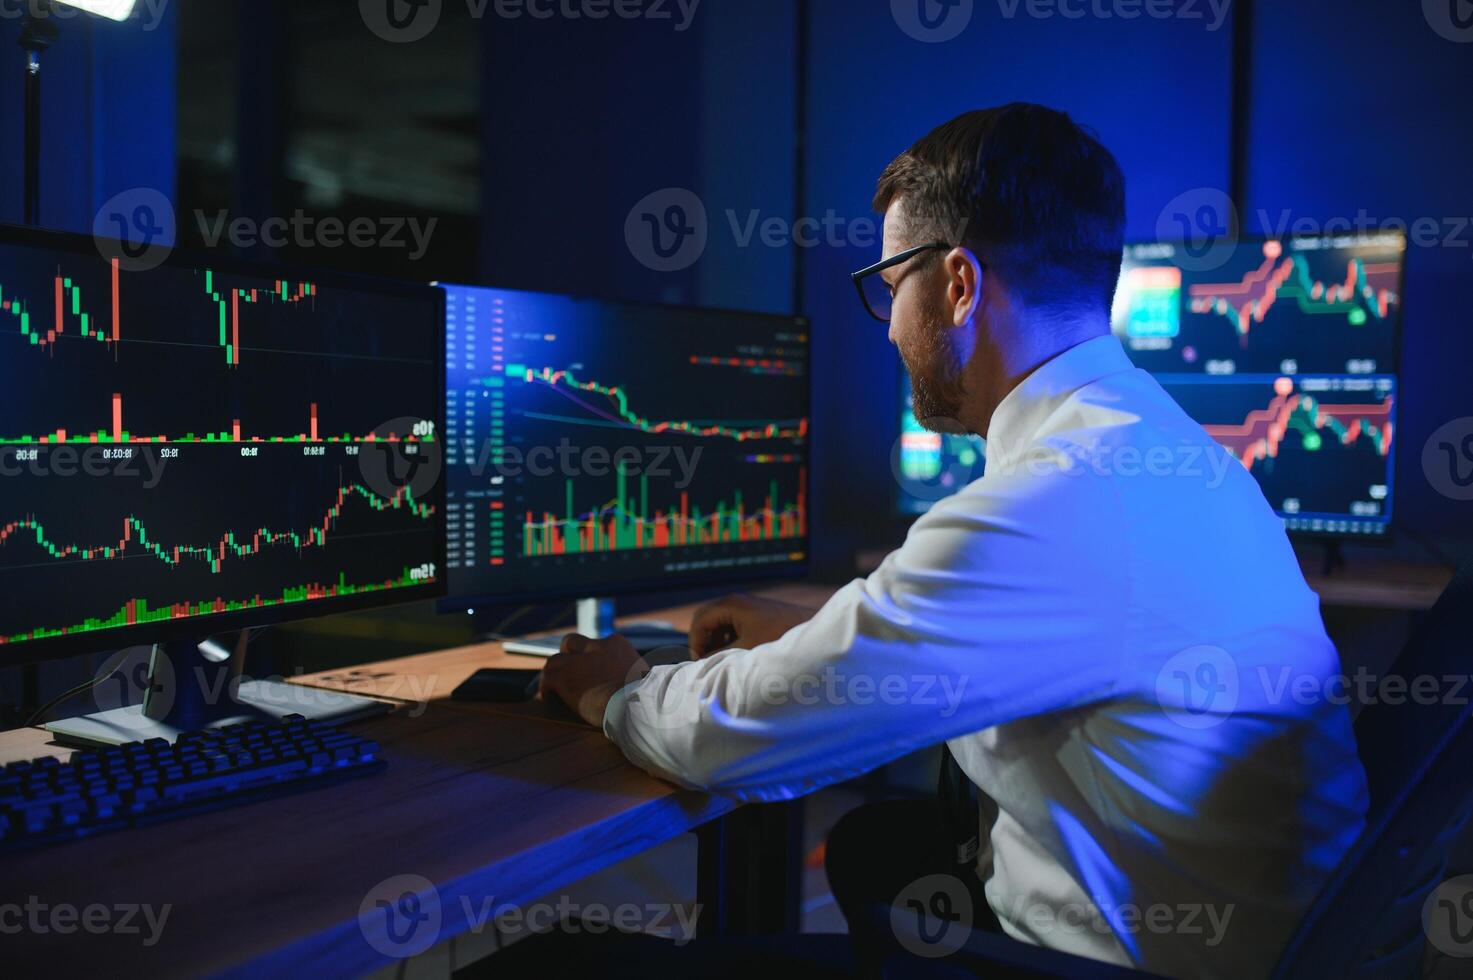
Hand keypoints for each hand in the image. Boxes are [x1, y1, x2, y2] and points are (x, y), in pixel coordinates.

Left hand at [540, 634, 649, 727]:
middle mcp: (596, 647)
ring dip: (554, 674)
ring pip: (555, 660)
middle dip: (568, 655)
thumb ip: (631, 674)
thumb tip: (631, 686)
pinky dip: (547, 690)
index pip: (599, 644)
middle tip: (569, 672)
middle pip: (572, 642)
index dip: (592, 658)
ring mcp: (577, 661)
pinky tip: (551, 701)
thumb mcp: (643, 677)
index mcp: (616, 645)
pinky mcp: (563, 676)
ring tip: (555, 689)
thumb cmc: (645, 697)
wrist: (635, 704)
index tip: (593, 672)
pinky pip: (547, 679)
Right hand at [689, 593, 815, 657]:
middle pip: (705, 619)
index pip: (699, 621)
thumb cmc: (780, 635)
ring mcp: (745, 606)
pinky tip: (736, 653)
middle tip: (705, 659)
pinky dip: (727, 638)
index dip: (695, 642)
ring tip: (720, 659)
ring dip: (714, 640)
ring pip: (718, 622)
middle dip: (702, 640)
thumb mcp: (746, 648)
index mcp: (730, 605)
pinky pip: (731, 624)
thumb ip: (721, 655)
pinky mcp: (754, 613)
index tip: (699, 661)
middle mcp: (735, 601)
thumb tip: (704, 662)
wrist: (810, 627)